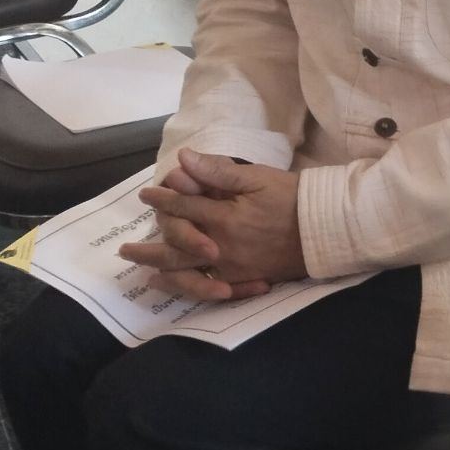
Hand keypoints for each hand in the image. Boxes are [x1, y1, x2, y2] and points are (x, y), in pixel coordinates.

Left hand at [119, 150, 305, 297]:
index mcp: (223, 217)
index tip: (147, 194)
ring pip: (187, 272)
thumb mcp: (256, 177)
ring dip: (161, 271)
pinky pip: (209, 288)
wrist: (324, 228)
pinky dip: (188, 288)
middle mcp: (221, 246)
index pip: (183, 207)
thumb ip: (218, 173)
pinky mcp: (244, 279)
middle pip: (174, 248)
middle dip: (148, 247)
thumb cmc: (292, 197)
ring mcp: (231, 267)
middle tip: (125, 249)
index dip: (163, 198)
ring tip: (142, 272)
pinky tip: (176, 286)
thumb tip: (184, 160)